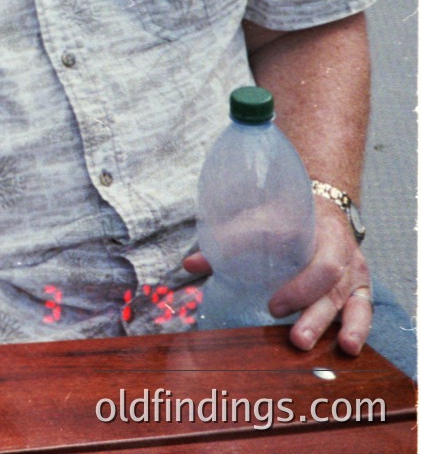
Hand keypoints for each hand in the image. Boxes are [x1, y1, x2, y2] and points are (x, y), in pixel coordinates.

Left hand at [181, 204, 372, 355]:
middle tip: (296, 339)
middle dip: (315, 315)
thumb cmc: (285, 218)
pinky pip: (365, 309)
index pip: (318, 261)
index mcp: (319, 232)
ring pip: (356, 301)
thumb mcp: (259, 221)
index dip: (299, 287)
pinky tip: (350, 349)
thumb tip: (190, 266)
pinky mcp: (361, 288)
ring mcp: (355, 272)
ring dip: (347, 326)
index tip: (273, 307)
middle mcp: (342, 252)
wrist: (321, 206)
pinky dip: (360, 329)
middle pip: (333, 287)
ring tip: (343, 348)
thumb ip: (227, 243)